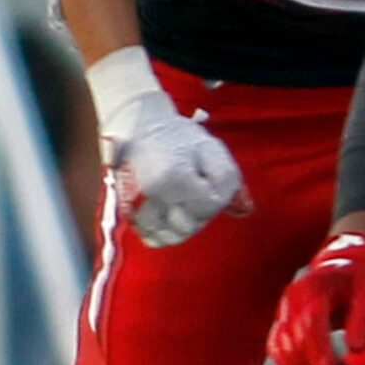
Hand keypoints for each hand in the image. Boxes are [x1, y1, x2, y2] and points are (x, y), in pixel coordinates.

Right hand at [105, 93, 249, 247]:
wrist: (138, 127)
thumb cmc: (178, 137)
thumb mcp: (211, 147)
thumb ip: (227, 177)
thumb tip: (239, 208)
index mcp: (172, 176)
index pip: (209, 206)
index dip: (217, 197)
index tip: (209, 181)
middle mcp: (150, 195)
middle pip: (189, 226)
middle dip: (200, 213)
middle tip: (196, 192)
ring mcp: (133, 205)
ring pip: (168, 236)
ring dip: (182, 226)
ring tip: (183, 204)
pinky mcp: (125, 211)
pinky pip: (150, 238)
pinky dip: (163, 233)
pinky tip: (170, 218)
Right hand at [268, 231, 364, 364]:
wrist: (349, 261)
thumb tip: (357, 349)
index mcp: (314, 288)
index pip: (311, 321)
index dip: (318, 349)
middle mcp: (292, 300)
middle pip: (296, 341)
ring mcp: (284, 312)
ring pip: (284, 351)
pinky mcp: (283, 324)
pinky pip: (279, 352)